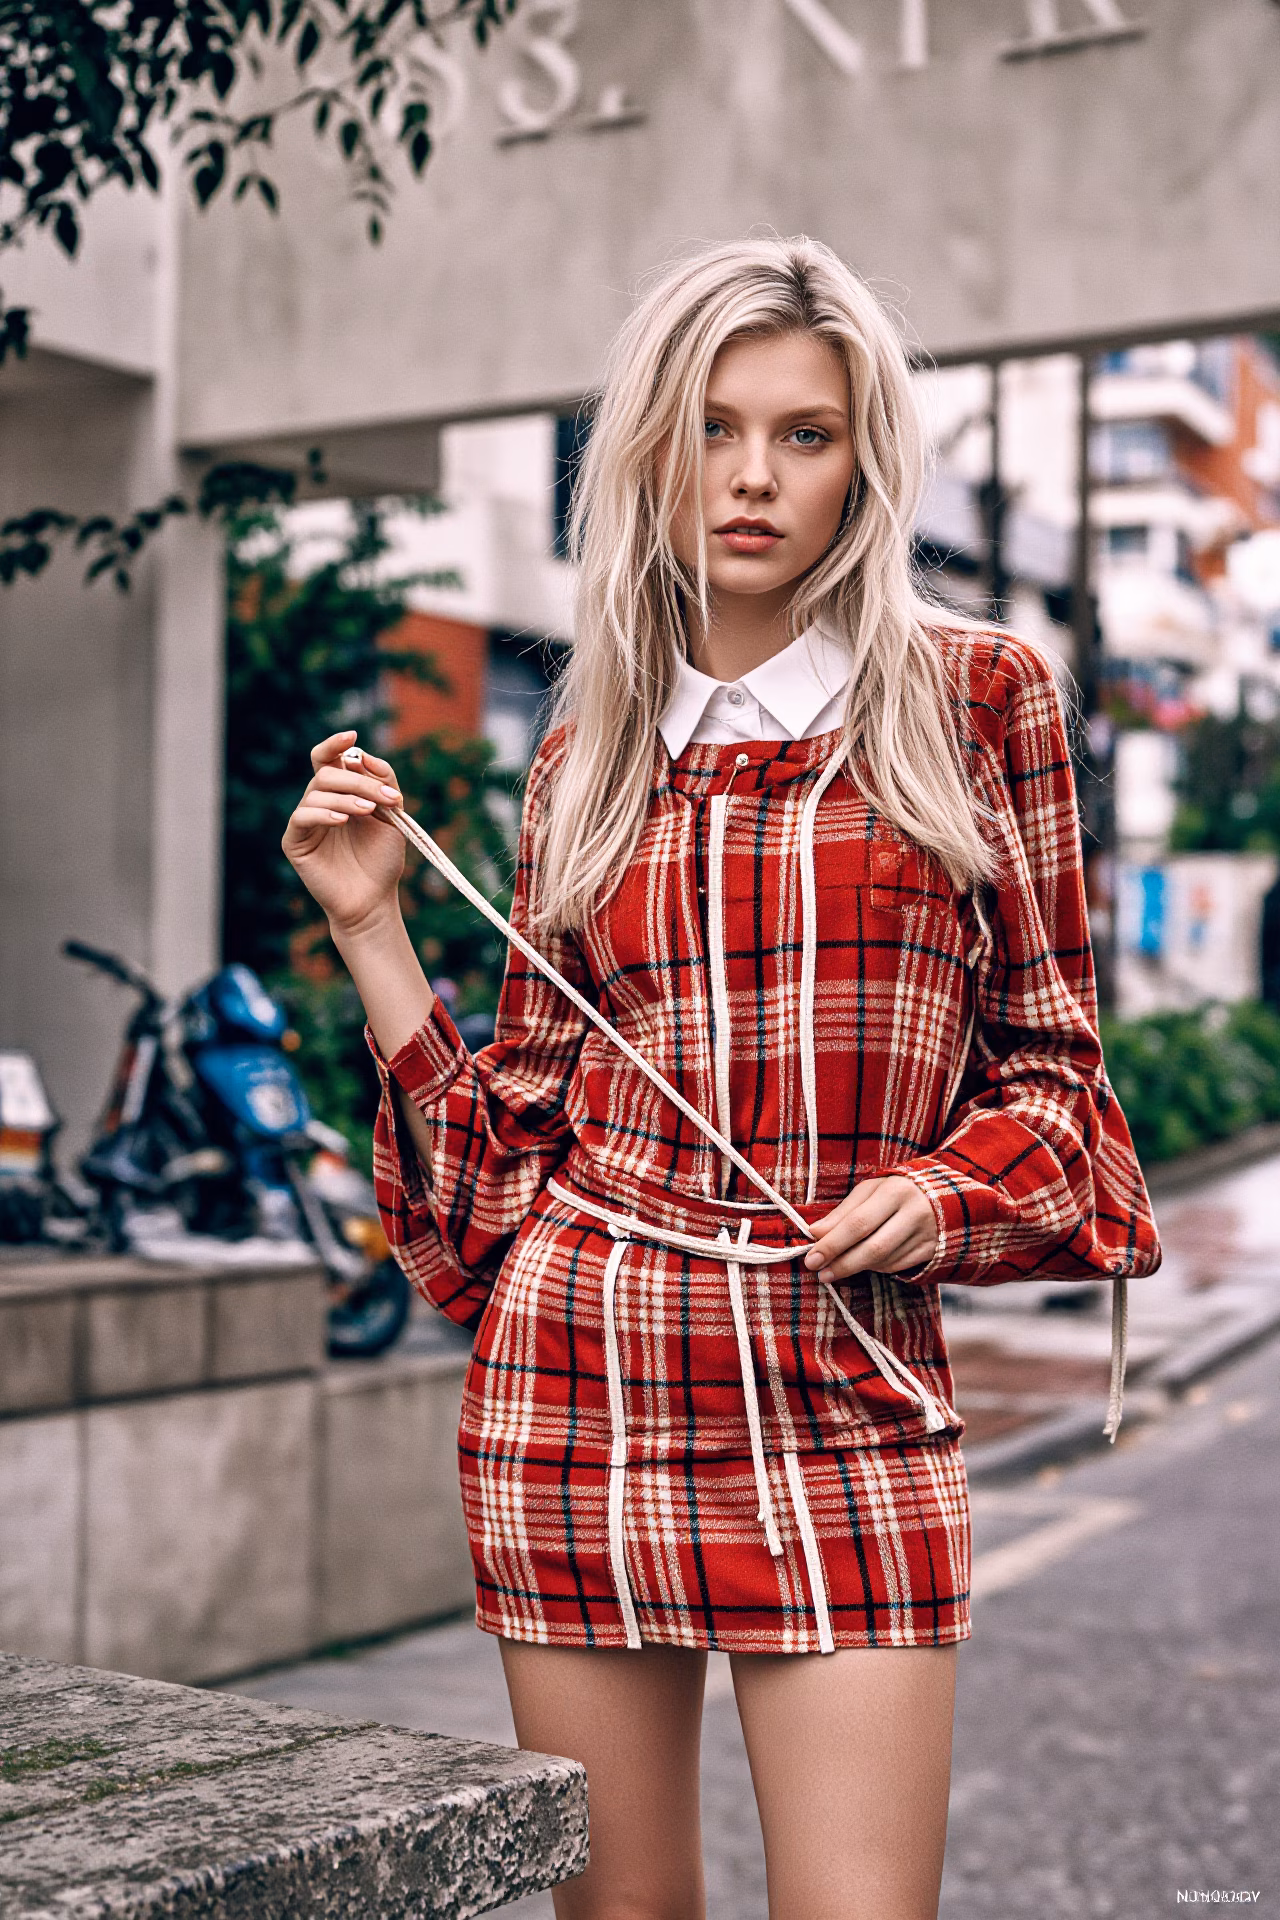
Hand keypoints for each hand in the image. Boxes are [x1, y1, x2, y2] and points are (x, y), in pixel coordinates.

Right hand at [282, 731, 408, 937]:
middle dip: (359, 780)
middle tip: (385, 799)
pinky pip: (302, 816)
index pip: (329, 758)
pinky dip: (323, 813)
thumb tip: (364, 755)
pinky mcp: (294, 841)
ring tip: (370, 812)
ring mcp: (305, 821)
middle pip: (327, 773)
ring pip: (317, 791)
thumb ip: (383, 783)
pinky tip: (343, 820)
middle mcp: (319, 802)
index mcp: (340, 793)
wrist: (374, 900)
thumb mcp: (392, 816)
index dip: (335, 744)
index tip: (352, 735)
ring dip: (348, 797)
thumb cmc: (382, 860)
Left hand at [802, 1176, 937, 1281]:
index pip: (858, 1223)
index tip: (811, 1259)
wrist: (946, 1192)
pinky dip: (878, 1267)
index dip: (832, 1244)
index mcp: (894, 1191)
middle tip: (821, 1273)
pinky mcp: (933, 1250)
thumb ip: (842, 1212)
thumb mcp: (870, 1190)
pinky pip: (898, 1266)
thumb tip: (815, 1233)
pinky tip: (868, 1261)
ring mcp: (927, 1234)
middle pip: (873, 1248)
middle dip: (843, 1263)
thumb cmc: (897, 1189)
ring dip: (858, 1266)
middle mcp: (914, 1213)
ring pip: (885, 1261)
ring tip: (841, 1265)